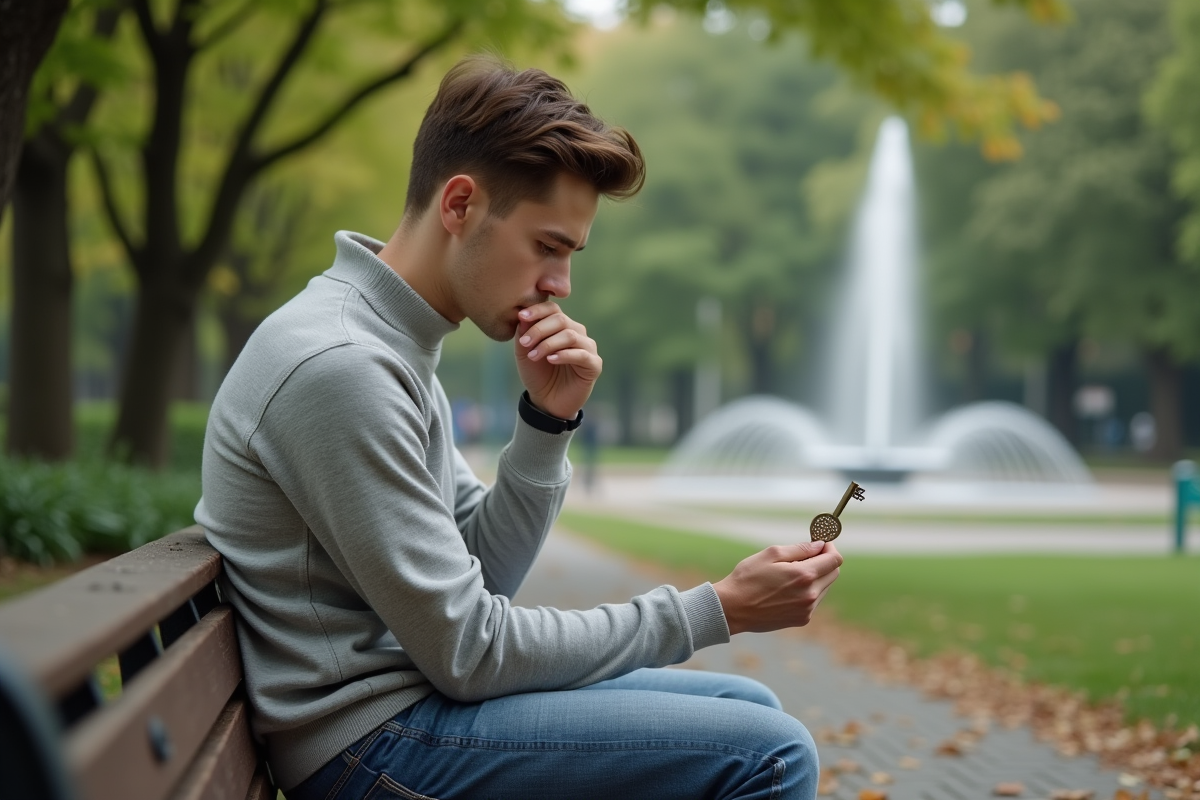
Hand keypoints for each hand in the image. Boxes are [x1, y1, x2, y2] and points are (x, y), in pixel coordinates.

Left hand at [515, 301, 600, 419]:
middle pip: (561, 319)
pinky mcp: (594, 365)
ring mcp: (588, 348)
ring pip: (570, 335)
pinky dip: (564, 355)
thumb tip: (523, 315)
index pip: (553, 309)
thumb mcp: (524, 352)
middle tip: (524, 343)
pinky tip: (551, 360)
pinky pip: (582, 354)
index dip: (537, 310)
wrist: (546, 401)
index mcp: (561, 326)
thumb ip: (524, 333)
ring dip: (548, 344)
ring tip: (533, 355)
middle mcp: (577, 333)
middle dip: (539, 330)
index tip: (521, 317)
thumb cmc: (537, 374)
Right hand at [712, 541, 842, 634]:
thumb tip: (819, 545)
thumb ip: (800, 549)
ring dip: (816, 577)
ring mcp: (807, 610)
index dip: (830, 548)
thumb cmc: (748, 578)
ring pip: (824, 587)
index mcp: (804, 576)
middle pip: (834, 573)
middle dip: (825, 561)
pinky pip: (814, 601)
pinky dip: (808, 591)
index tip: (821, 543)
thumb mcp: (771, 554)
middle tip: (807, 555)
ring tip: (791, 573)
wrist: (732, 609)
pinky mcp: (801, 620)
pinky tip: (787, 589)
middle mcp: (810, 595)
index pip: (834, 560)